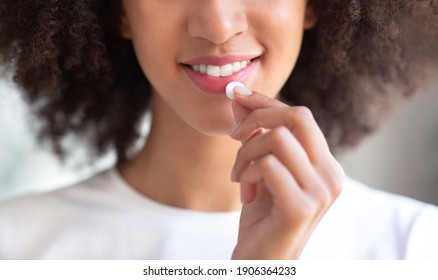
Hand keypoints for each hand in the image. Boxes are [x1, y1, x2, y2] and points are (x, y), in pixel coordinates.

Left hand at [229, 87, 343, 259]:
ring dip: (246, 153)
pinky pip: (267, 164)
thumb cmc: (262, 217)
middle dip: (258, 118)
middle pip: (297, 116)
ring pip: (276, 139)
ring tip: (239, 176)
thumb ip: (253, 134)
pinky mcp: (301, 207)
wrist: (262, 261)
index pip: (300, 116)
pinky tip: (244, 193)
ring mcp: (320, 192)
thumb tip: (238, 96)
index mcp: (325, 165)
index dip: (266, 101)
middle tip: (236, 137)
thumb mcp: (257, 169)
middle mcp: (331, 176)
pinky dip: (247, 173)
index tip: (237, 95)